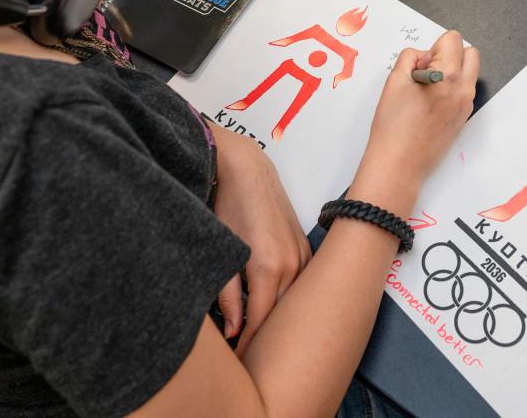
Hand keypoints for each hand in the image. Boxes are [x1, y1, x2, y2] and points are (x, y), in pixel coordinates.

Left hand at [210, 126, 311, 354]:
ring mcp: (303, 254)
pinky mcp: (304, 246)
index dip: (247, 344)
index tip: (236, 360)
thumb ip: (228, 295)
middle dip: (262, 335)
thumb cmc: (227, 204)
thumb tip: (233, 330)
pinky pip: (300, 282)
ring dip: (276, 316)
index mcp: (269, 267)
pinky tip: (272, 304)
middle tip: (243, 354)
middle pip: (280, 314)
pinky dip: (286, 297)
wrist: (244, 167)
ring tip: (256, 333)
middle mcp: (292, 263)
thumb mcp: (222, 251)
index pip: (261, 322)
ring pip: (292, 300)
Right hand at [353, 30, 478, 209]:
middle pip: (470, 53)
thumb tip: (424, 57)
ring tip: (426, 89)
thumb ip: (410, 58)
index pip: (453, 39)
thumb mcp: (394, 80)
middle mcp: (464, 89)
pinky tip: (429, 103)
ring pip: (468, 72)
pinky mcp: (463, 117)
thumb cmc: (394, 126)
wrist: (399, 163)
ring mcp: (466, 105)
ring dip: (451, 71)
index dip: (433, 47)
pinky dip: (450, 88)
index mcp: (448, 76)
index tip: (420, 65)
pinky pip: (463, 91)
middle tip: (426, 71)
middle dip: (449, 54)